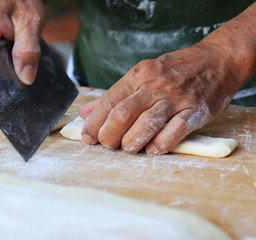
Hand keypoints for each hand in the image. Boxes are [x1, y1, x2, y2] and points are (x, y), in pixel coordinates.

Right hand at [0, 0, 44, 84]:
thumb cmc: (20, 0)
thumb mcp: (30, 23)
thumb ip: (28, 51)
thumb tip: (26, 78)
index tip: (7, 87)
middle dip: (1, 76)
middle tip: (21, 73)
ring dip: (3, 69)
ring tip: (19, 62)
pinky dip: (2, 64)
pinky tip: (14, 60)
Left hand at [78, 42, 240, 154]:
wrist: (216, 61)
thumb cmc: (175, 70)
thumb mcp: (142, 74)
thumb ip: (114, 95)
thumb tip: (86, 113)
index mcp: (139, 74)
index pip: (110, 101)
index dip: (95, 121)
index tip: (87, 136)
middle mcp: (156, 84)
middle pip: (124, 113)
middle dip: (110, 133)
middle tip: (107, 144)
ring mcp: (177, 97)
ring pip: (148, 122)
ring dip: (132, 140)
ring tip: (127, 147)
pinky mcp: (196, 110)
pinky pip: (176, 130)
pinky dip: (162, 143)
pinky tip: (153, 149)